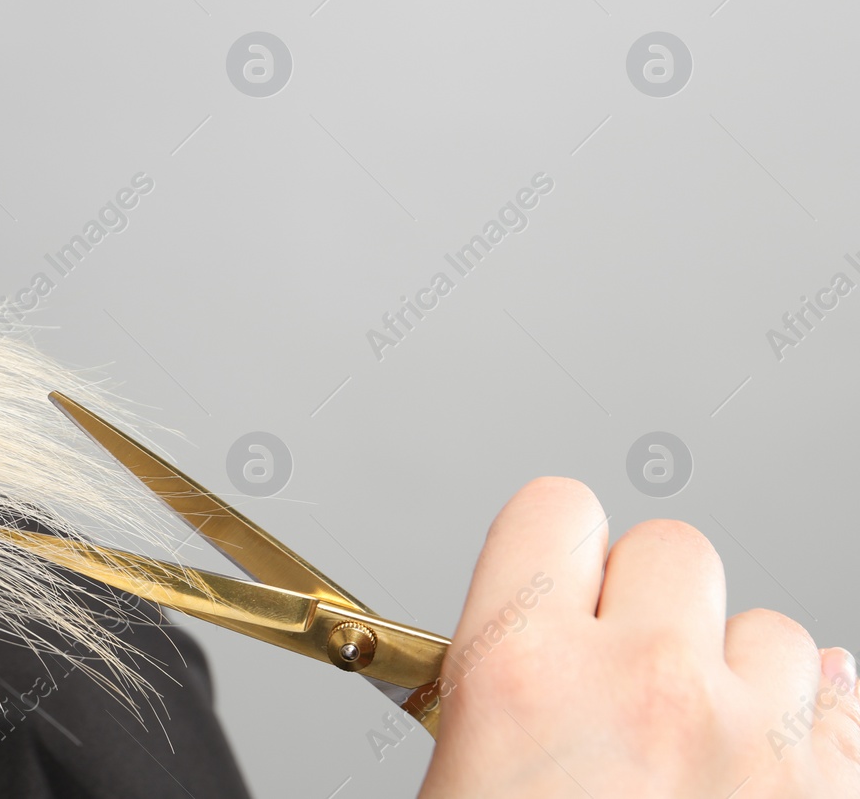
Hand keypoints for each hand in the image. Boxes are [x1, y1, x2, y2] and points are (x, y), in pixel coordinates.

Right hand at [419, 478, 859, 797]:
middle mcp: (648, 688)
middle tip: (615, 675)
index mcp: (526, 672)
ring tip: (691, 736)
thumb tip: (526, 639)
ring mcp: (751, 741)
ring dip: (734, 671)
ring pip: (771, 629)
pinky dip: (810, 721)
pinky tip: (762, 753)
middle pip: (671, 546)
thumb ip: (499, 676)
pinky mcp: (827, 792)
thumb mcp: (455, 766)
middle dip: (646, 600)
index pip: (555, 507)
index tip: (553, 582)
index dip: (551, 545)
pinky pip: (842, 699)